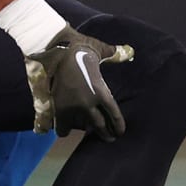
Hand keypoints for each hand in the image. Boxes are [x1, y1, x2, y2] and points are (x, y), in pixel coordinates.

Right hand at [23, 24, 133, 141]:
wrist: (55, 48)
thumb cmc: (79, 46)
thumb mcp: (100, 49)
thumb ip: (115, 54)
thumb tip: (129, 51)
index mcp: (101, 91)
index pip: (114, 115)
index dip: (118, 126)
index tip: (119, 132)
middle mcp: (88, 103)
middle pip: (100, 126)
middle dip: (106, 134)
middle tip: (109, 138)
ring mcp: (72, 107)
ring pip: (80, 128)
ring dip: (84, 129)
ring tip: (86, 130)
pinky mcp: (57, 108)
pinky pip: (62, 128)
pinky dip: (65, 129)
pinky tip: (66, 128)